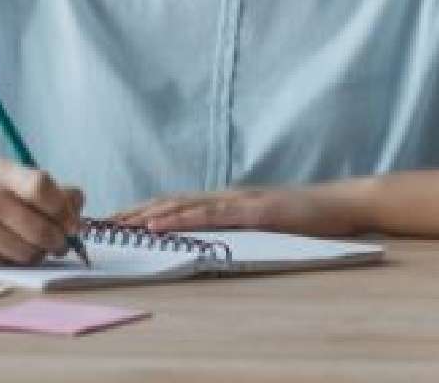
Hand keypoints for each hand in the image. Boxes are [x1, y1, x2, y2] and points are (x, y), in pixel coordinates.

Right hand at [0, 160, 83, 264]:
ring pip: (24, 250)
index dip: (64, 209)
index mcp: (1, 171)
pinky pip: (3, 262)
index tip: (74, 224)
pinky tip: (11, 252)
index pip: (41, 186)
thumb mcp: (6, 179)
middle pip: (38, 226)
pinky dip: (15, 261)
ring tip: (36, 248)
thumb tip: (78, 204)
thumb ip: (44, 189)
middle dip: (57, 241)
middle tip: (61, 245)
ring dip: (38, 254)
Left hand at [110, 181, 362, 237]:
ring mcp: (238, 201)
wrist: (339, 205)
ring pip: (184, 206)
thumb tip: (205, 242)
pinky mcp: (253, 211)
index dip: (141, 211)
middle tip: (99, 223)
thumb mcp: (261, 225)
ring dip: (148, 215)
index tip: (110, 221)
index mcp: (224, 201)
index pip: (173, 205)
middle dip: (133, 213)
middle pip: (169, 202)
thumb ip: (234, 228)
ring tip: (118, 224)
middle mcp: (225, 196)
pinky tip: (162, 224)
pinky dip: (183, 219)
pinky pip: (212, 215)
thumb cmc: (303, 219)